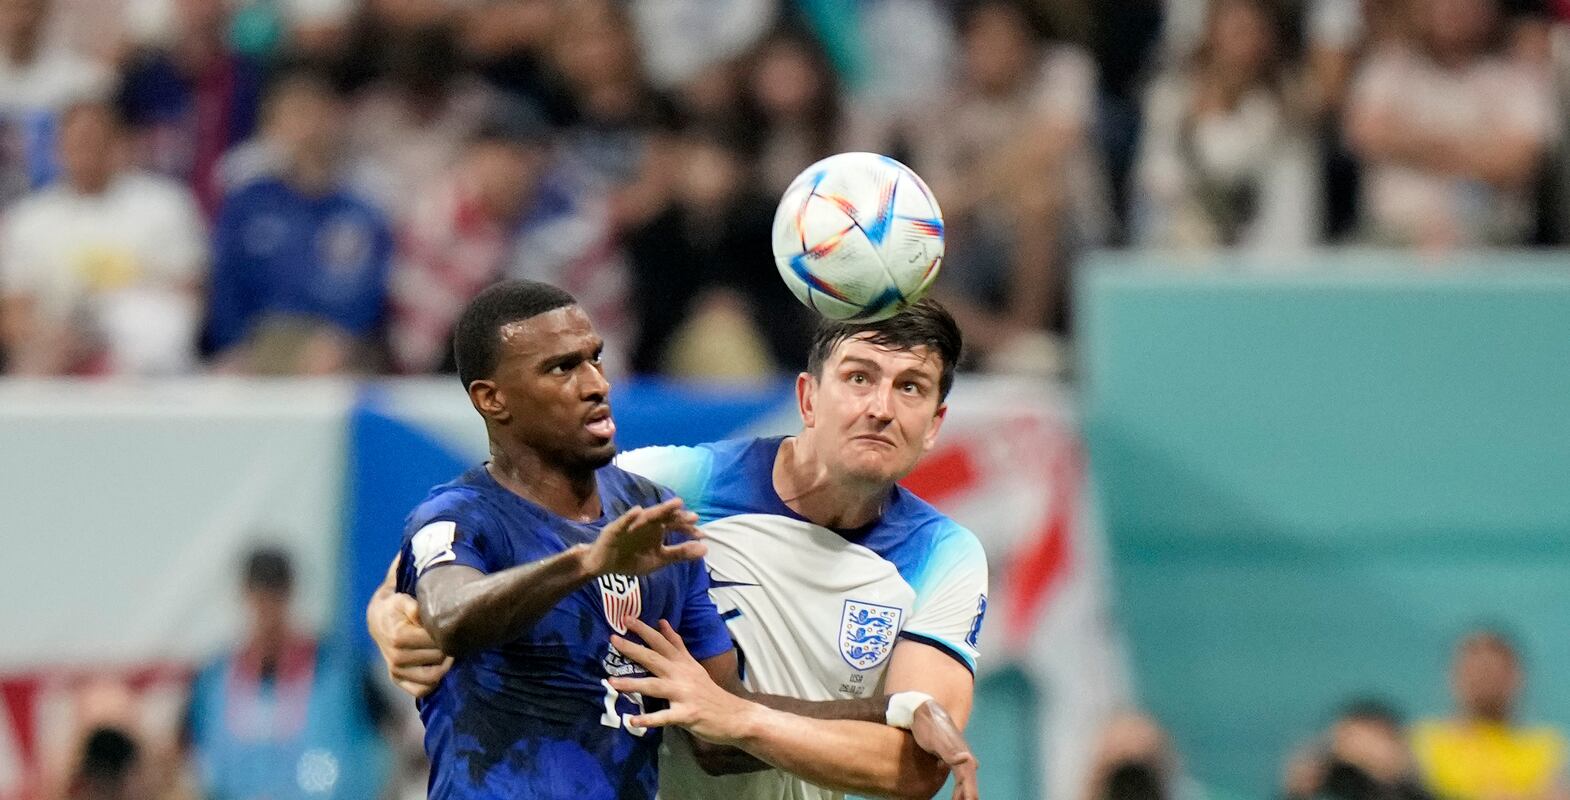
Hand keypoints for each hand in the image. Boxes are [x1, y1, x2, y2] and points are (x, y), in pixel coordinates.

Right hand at [367, 555, 451, 697]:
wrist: (377, 617)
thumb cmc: (398, 603)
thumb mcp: (406, 596)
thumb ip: (416, 602)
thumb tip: (423, 606)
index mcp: (400, 636)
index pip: (438, 643)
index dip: (452, 635)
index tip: (459, 625)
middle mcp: (396, 657)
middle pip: (440, 659)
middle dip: (452, 647)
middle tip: (460, 637)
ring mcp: (396, 670)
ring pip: (433, 677)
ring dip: (446, 665)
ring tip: (452, 650)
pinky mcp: (397, 679)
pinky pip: (421, 690)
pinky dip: (434, 682)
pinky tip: (440, 667)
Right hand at [585, 498, 705, 576]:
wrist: (602, 566)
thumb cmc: (631, 559)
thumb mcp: (658, 559)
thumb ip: (680, 554)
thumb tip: (705, 548)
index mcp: (657, 530)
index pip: (675, 525)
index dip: (688, 529)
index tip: (702, 534)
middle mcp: (646, 524)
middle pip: (664, 517)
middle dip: (678, 516)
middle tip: (693, 517)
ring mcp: (630, 525)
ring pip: (646, 516)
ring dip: (659, 510)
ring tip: (673, 505)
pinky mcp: (614, 529)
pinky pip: (622, 522)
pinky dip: (629, 517)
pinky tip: (637, 512)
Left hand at [608, 618, 753, 744]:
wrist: (733, 715)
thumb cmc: (708, 691)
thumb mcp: (692, 664)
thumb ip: (676, 644)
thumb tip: (662, 622)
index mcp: (682, 662)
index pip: (661, 642)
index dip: (644, 630)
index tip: (625, 618)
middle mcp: (681, 674)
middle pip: (655, 658)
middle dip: (633, 649)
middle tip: (613, 638)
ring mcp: (684, 694)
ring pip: (655, 686)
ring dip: (633, 684)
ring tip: (612, 682)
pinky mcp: (686, 714)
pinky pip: (664, 716)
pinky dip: (648, 719)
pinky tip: (632, 720)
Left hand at [911, 700, 979, 799]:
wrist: (921, 710)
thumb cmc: (927, 725)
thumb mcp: (937, 738)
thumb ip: (951, 751)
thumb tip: (967, 760)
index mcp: (963, 754)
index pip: (968, 779)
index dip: (970, 793)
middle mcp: (964, 756)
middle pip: (969, 781)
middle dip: (969, 795)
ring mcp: (958, 756)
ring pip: (964, 780)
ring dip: (964, 792)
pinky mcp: (950, 756)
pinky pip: (958, 776)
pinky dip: (959, 787)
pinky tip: (957, 793)